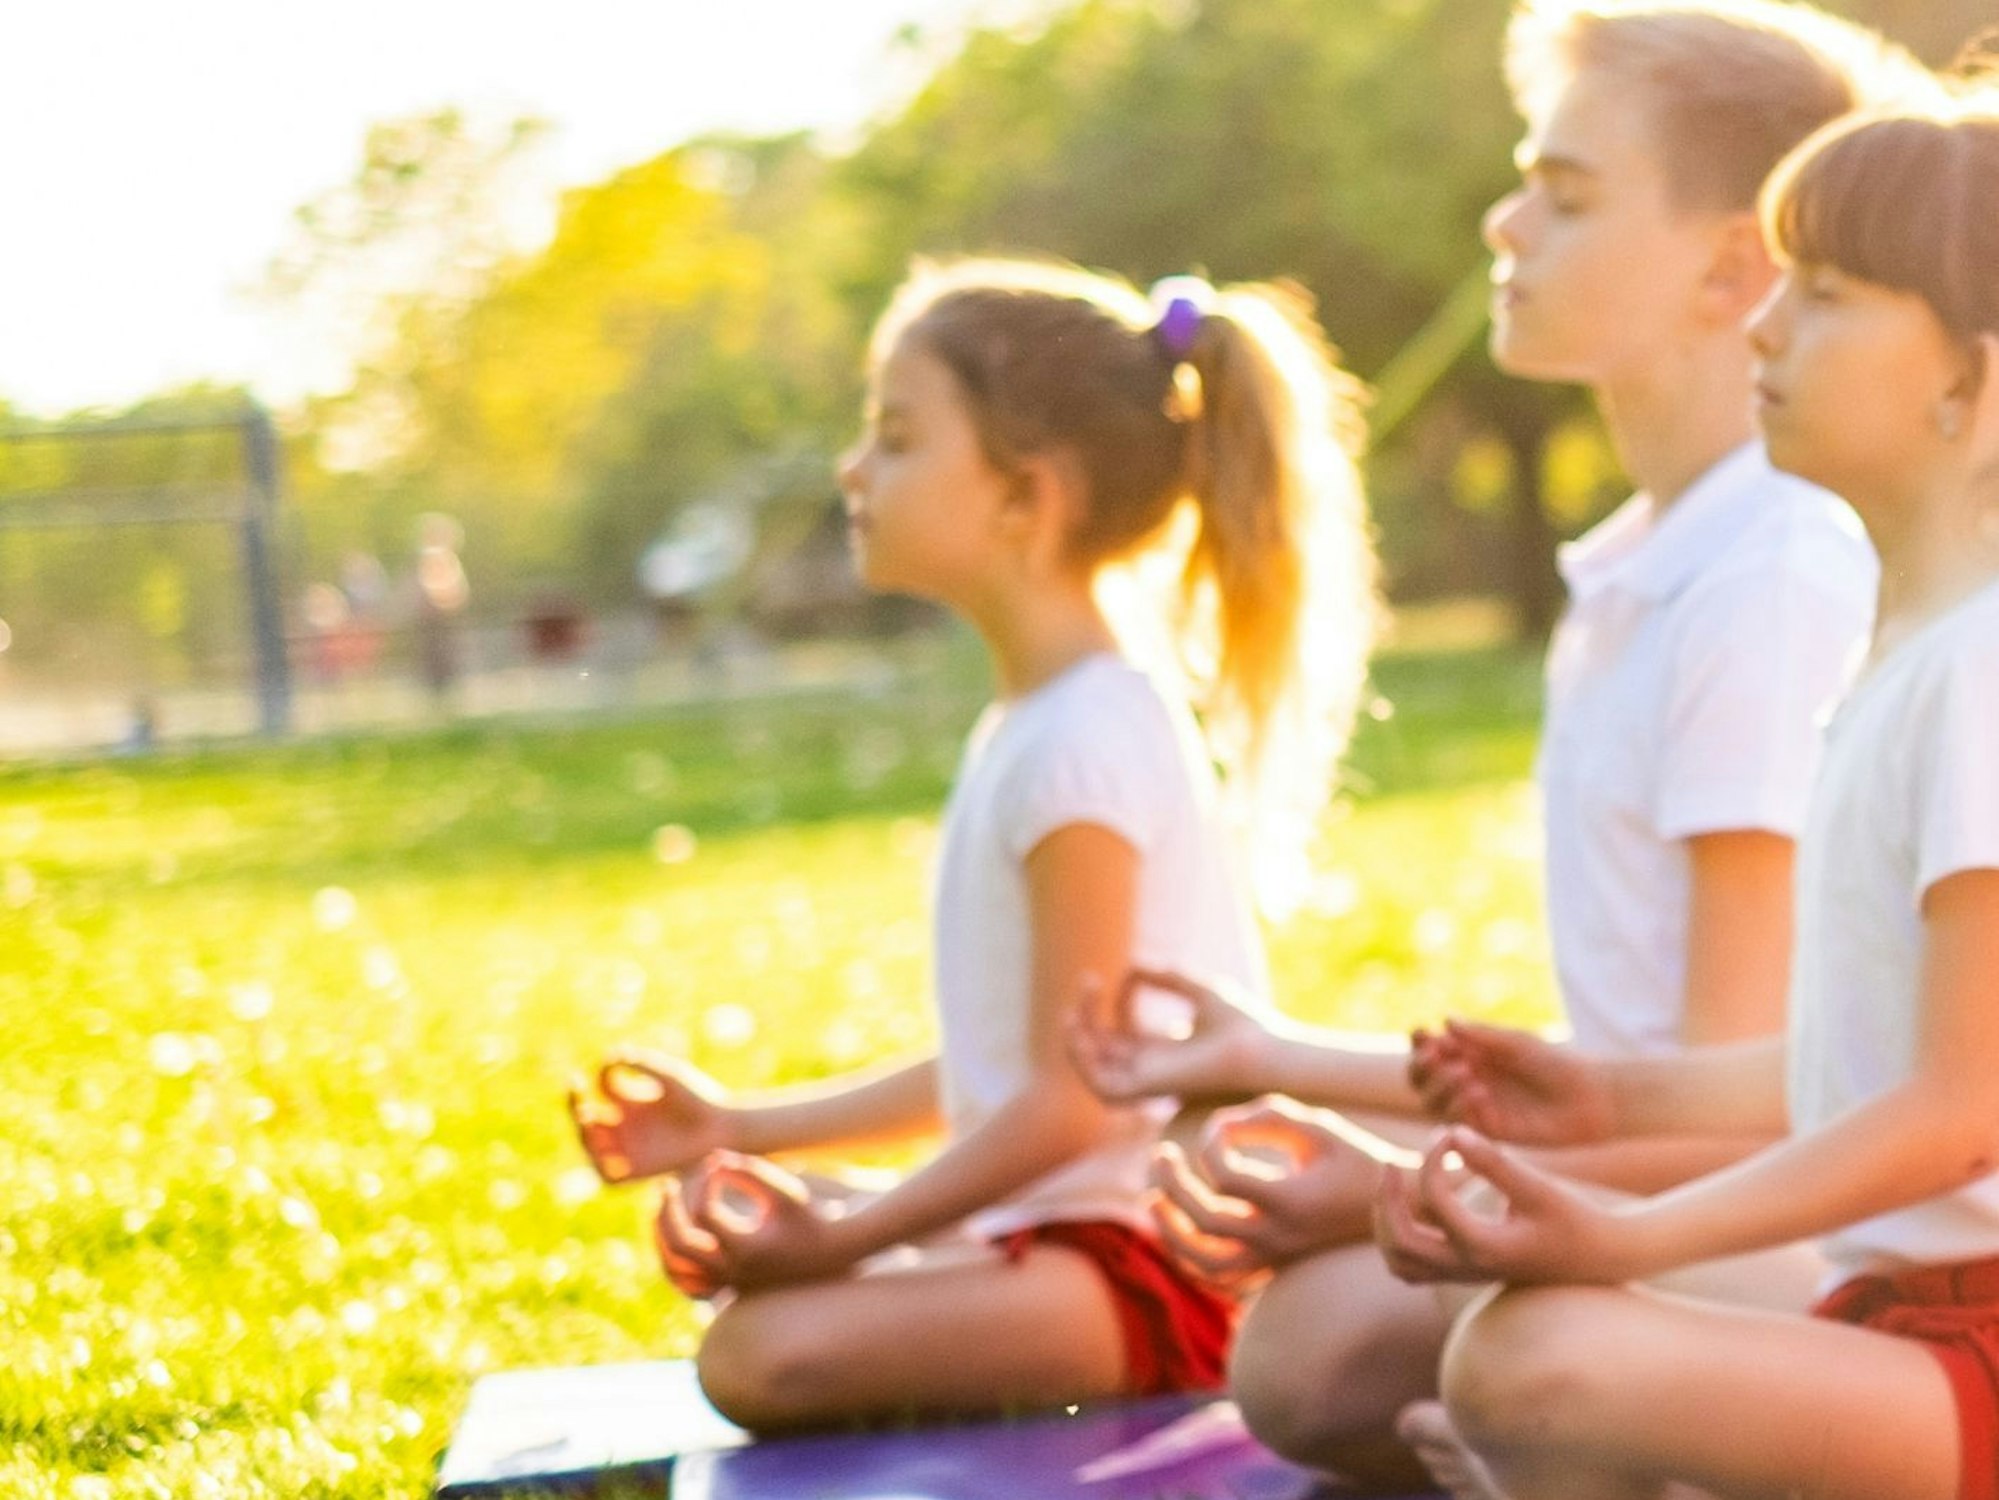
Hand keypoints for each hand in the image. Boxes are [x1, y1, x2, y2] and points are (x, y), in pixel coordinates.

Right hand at [569, 1052, 733, 1183]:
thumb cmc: (701, 1098)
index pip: (604, 1085)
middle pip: (587, 1116)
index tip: (613, 1062)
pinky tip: (601, 1152)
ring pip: (592, 1146)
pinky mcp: (639, 1170)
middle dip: (575, 1104)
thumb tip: (611, 1055)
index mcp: (633, 1099)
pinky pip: (610, 1177)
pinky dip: (601, 1169)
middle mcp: (627, 1124)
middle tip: (576, 1090)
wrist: (724, 1128)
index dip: (602, 1071)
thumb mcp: (670, 1077)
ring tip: (587, 1118)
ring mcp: (631, 1147)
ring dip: (583, 1135)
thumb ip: (642, 1064)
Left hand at [663, 1151, 855, 1293]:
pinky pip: (687, 1284)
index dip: (706, 1183)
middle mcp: (732, 1271)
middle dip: (666, 1211)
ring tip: (662, 1208)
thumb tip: (714, 1160)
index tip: (718, 1166)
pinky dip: (673, 1263)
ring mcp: (727, 1282)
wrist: (828, 1254)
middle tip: (666, 1186)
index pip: (705, 1213)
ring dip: (661, 1238)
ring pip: (675, 1269)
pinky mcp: (726, 1285)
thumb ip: (749, 1172)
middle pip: (680, 1244)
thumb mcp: (784, 1190)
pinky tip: (672, 1237)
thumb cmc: (809, 1217)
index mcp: (747, 1248)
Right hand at [1066, 967, 1275, 1103]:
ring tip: (1071, 1012)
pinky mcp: (1149, 1091)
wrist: (1262, 1051)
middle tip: (1087, 981)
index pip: (1126, 1029)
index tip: (1131, 972)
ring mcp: (1150, 1082)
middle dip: (1088, 1015)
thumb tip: (1130, 964)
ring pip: (1096, 1071)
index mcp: (1168, 1051)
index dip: (1120, 998)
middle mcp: (1155, 1069)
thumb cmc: (1242, 1024)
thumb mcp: (1198, 989)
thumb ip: (1165, 976)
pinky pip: (1103, 1088)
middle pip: (1104, 1049)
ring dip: (1076, 1043)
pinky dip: (1084, 1065)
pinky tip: (1080, 1034)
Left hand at [1152, 1096, 1398, 1279]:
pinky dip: (1190, 1262)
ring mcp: (1273, 1258)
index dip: (1211, 1143)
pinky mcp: (1271, 1267)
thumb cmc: (1353, 1159)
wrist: (1392, 1210)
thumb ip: (1266, 1117)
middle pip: (1206, 1221)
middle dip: (1173, 1183)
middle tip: (1160, 1153)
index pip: (1225, 1177)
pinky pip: (1220, 1280)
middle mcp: (1279, 1237)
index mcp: (1291, 1201)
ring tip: (1152, 1199)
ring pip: (1206, 1263)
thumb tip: (1219, 1126)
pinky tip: (1176, 1229)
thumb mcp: (1317, 1126)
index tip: (1220, 1125)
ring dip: (1171, 1232)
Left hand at [1373, 1128, 1643, 1285]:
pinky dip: (1398, 1239)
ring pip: (1399, 1262)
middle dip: (1388, 1199)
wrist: (1599, 1255)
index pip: (1434, 1200)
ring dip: (1385, 1223)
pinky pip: (1412, 1268)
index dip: (1433, 1158)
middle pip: (1400, 1242)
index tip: (1448, 1134)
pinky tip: (1411, 1207)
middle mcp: (1467, 1267)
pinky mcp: (1465, 1271)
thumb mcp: (1538, 1186)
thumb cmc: (1573, 1216)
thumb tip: (1451, 1131)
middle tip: (1392, 1163)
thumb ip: (1494, 1162)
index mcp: (1485, 1246)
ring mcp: (1464, 1274)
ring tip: (1394, 1185)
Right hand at [1408, 1020, 1615, 1146]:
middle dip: (1421, 1066)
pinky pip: (1459, 1122)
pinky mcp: (1487, 1132)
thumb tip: (1444, 1020)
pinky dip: (1462, 1106)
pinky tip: (1480, 1093)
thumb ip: (1481, 1035)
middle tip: (1436, 1056)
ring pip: (1432, 1102)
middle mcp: (1465, 1081)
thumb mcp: (1516, 1043)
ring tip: (1467, 1074)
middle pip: (1421, 1078)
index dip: (1419, 1042)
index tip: (1423, 1033)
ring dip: (1441, 1086)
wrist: (1589, 1100)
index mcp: (1470, 1055)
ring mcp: (1474, 1108)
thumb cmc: (1556, 1064)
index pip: (1430, 1048)